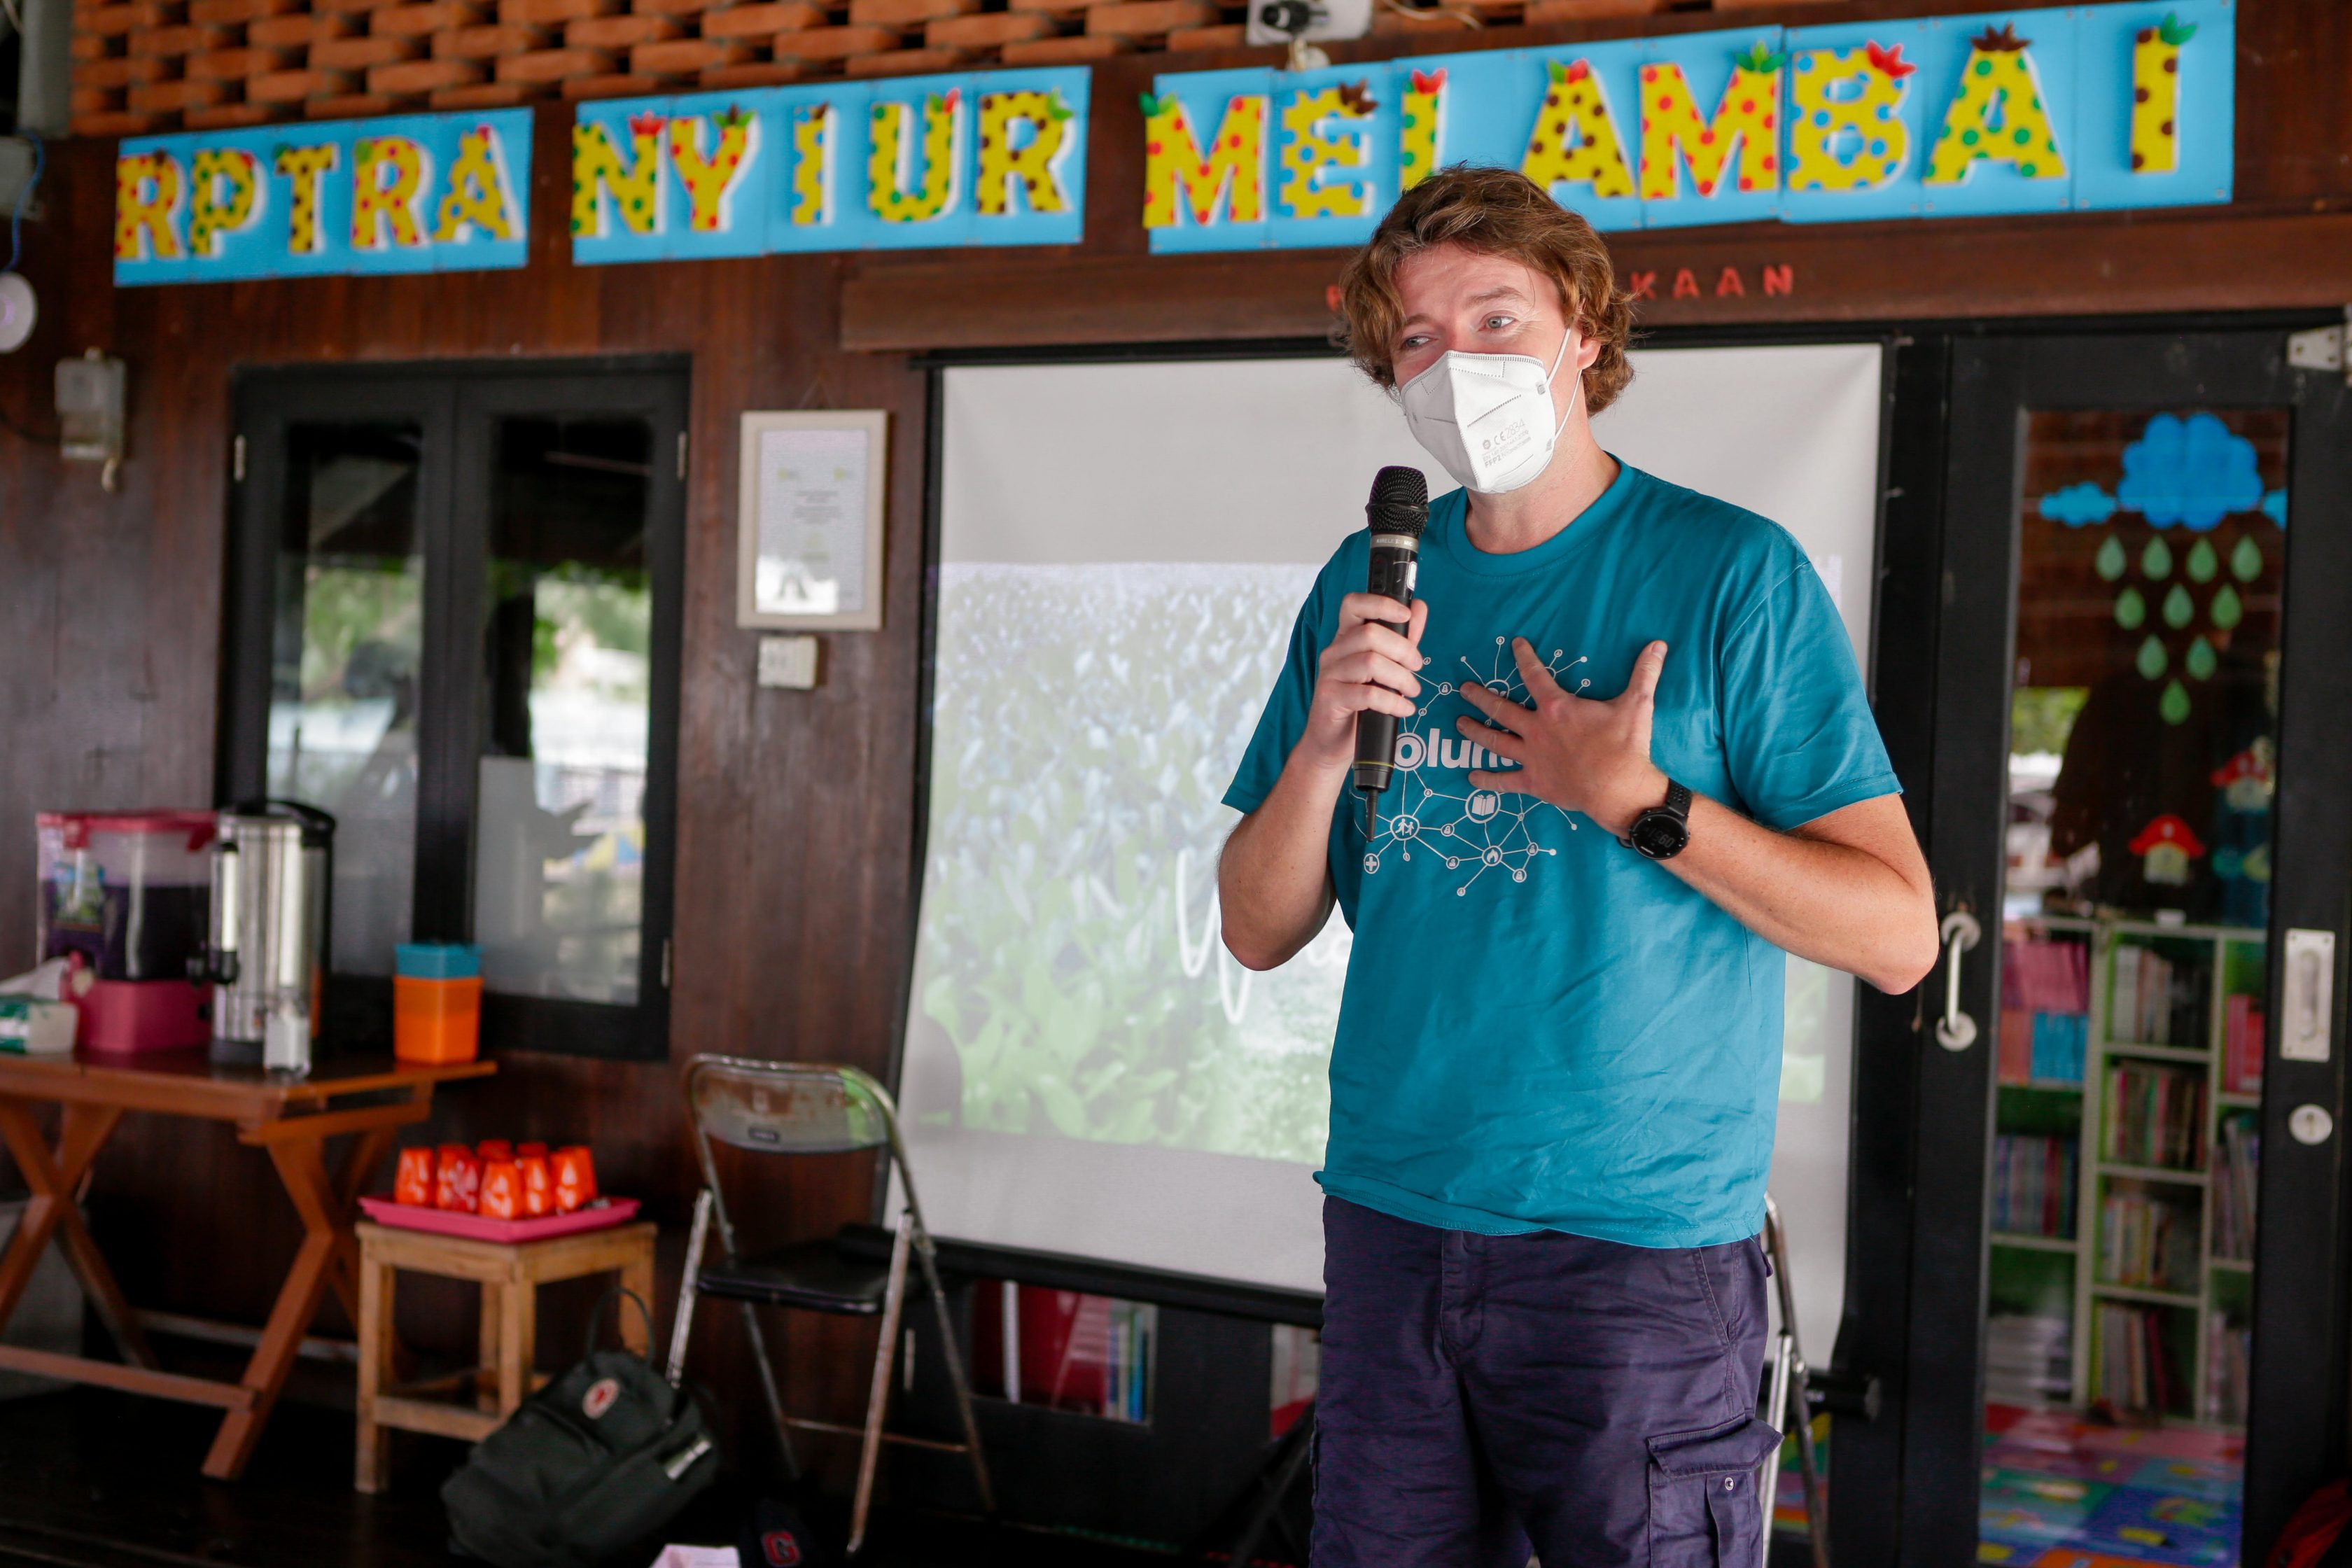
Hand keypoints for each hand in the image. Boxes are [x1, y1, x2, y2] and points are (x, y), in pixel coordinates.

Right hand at [1296, 594, 1430, 772]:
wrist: (1331, 743)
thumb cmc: (1359, 704)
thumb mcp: (1384, 668)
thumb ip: (1401, 639)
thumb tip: (1418, 607)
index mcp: (1345, 638)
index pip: (1354, 604)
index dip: (1381, 603)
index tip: (1406, 615)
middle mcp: (1333, 652)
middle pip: (1371, 634)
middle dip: (1404, 650)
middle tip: (1417, 667)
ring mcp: (1329, 674)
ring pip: (1371, 662)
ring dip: (1401, 678)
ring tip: (1412, 691)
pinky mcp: (1330, 698)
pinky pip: (1368, 694)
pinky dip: (1393, 702)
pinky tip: (1404, 709)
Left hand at [1458, 637, 1669, 836]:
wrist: (1619, 789)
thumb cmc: (1626, 746)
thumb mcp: (1637, 703)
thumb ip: (1645, 672)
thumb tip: (1659, 645)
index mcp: (1557, 707)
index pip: (1534, 675)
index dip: (1523, 657)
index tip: (1514, 645)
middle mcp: (1537, 729)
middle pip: (1501, 709)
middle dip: (1480, 697)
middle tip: (1463, 689)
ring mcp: (1532, 757)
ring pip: (1494, 741)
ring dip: (1475, 732)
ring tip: (1459, 724)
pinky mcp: (1534, 783)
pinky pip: (1505, 782)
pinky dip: (1487, 781)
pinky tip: (1470, 778)